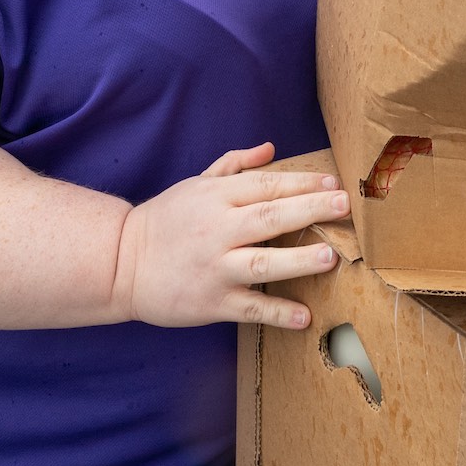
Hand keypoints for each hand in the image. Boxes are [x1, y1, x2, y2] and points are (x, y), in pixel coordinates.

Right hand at [112, 143, 352, 329]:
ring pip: (263, 262)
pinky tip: (304, 316)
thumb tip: (271, 148)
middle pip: (270, 217)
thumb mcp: (196, 184)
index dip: (302, 182)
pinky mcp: (211, 303)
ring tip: (330, 257)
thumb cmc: (165, 221)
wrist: (120, 264)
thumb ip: (235, 166)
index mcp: (215, 197)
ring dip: (299, 260)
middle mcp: (217, 230)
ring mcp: (215, 268)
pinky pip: (249, 308)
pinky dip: (277, 313)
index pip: (266, 185)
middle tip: (344, 205)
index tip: (334, 182)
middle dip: (311, 209)